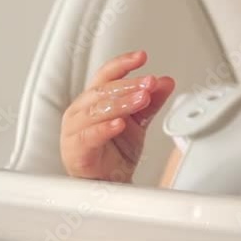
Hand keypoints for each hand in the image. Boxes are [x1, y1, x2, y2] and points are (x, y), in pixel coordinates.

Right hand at [60, 50, 174, 181]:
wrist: (109, 183)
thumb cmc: (115, 151)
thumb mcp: (139, 121)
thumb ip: (152, 101)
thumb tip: (166, 82)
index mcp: (94, 99)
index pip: (107, 74)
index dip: (123, 64)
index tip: (141, 56)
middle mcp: (81, 110)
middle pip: (104, 90)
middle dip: (130, 84)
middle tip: (150, 82)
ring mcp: (75, 130)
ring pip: (97, 110)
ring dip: (122, 103)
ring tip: (143, 98)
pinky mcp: (75, 150)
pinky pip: (89, 136)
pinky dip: (105, 128)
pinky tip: (119, 123)